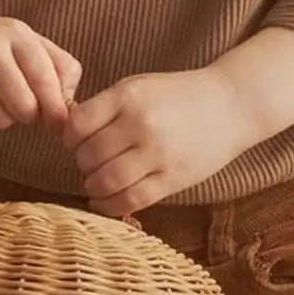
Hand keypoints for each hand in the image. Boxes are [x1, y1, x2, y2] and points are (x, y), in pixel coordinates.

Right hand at [0, 14, 81, 139]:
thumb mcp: (30, 45)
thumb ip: (60, 70)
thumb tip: (68, 108)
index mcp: (15, 34)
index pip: (43, 79)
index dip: (55, 108)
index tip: (56, 121)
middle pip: (23, 107)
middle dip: (27, 116)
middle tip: (19, 107)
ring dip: (2, 121)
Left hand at [63, 69, 250, 215]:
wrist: (230, 105)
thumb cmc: (176, 98)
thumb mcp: (138, 88)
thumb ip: (103, 108)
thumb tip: (63, 134)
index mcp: (128, 97)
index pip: (77, 126)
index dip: (70, 139)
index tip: (78, 142)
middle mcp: (141, 124)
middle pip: (88, 157)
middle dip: (83, 164)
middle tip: (92, 163)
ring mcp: (158, 154)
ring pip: (105, 182)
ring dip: (93, 187)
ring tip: (98, 182)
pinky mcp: (171, 179)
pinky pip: (129, 201)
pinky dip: (108, 206)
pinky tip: (104, 201)